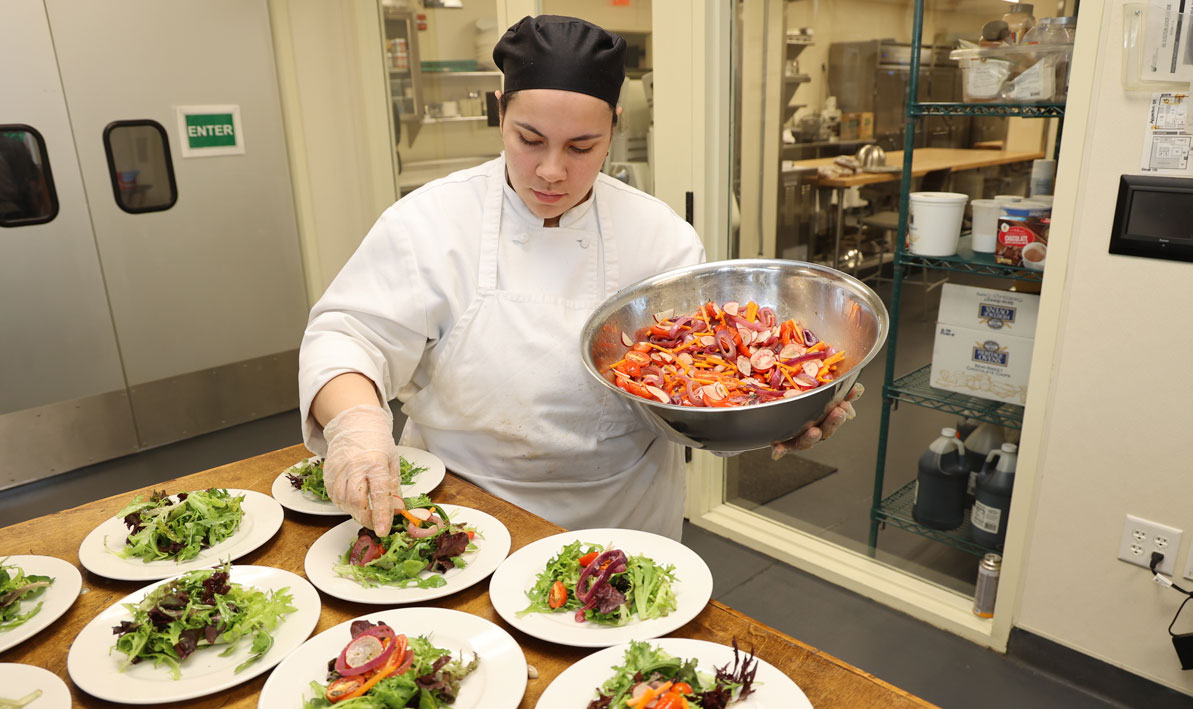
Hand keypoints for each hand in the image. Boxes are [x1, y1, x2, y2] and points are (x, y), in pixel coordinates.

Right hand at [322, 404, 404, 534]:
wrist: (355, 424)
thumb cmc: (377, 443)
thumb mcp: (392, 462)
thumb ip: (394, 487)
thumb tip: (398, 510)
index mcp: (376, 463)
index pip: (378, 494)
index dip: (380, 515)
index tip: (382, 530)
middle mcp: (355, 466)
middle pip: (356, 501)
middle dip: (365, 518)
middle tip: (374, 523)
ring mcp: (339, 469)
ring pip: (342, 501)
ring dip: (354, 512)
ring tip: (364, 511)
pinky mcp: (328, 472)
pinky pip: (333, 496)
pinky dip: (343, 504)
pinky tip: (352, 501)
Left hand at [770, 383, 862, 459]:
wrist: (770, 408)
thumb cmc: (797, 398)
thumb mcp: (817, 391)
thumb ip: (836, 391)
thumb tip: (858, 389)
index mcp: (822, 419)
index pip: (836, 416)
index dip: (844, 410)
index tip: (847, 403)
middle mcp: (812, 430)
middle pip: (825, 431)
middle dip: (833, 422)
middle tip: (839, 413)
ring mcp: (797, 437)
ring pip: (806, 440)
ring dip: (811, 437)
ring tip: (815, 431)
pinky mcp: (780, 442)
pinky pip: (781, 447)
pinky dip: (781, 450)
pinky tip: (778, 451)